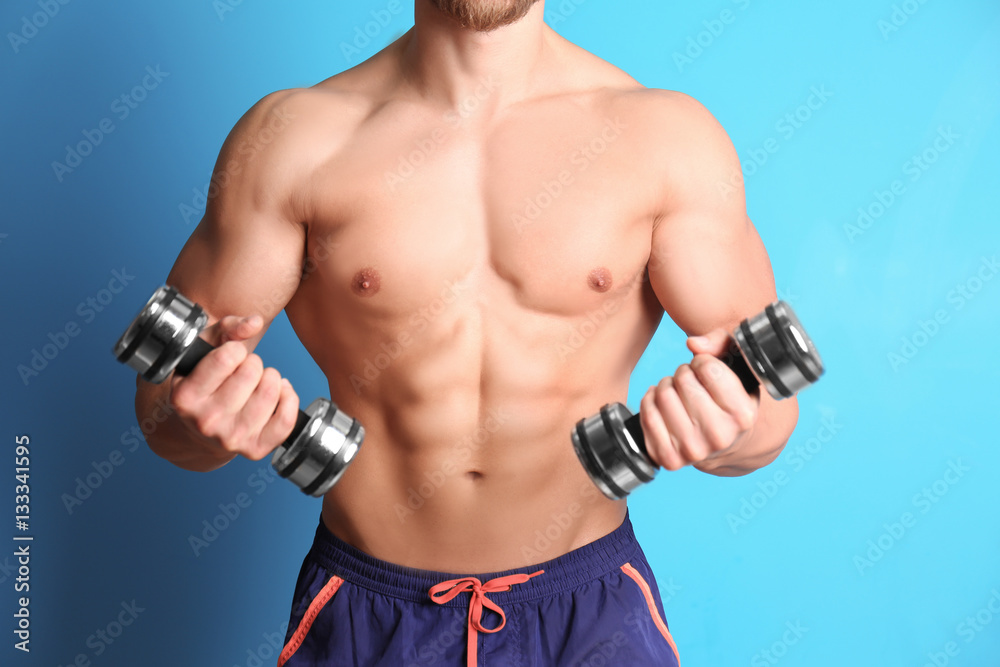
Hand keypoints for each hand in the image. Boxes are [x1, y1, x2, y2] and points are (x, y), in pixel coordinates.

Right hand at [168, 314, 299, 461]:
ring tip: (259, 381)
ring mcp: (231, 438)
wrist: (201, 428)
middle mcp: (206, 422)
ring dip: (271, 378)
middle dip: (254, 363)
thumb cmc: (205, 381)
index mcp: (185, 397)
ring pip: (271, 391)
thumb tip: (254, 323)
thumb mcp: (204, 349)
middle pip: (252, 372)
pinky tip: (279, 392)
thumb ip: (227, 328)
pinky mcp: (254, 450)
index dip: (235, 349)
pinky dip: (289, 398)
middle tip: (245, 370)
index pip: (227, 357)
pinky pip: (287, 419)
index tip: (229, 356)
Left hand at [638, 328, 759, 470]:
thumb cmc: (729, 397)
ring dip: (666, 385)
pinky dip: (650, 401)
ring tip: (678, 392)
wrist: (724, 442)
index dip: (702, 362)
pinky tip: (662, 403)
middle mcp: (720, 437)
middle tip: (690, 381)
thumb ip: (720, 343)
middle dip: (684, 373)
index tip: (706, 369)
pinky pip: (647, 415)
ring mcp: (693, 451)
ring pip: (662, 394)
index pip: (708, 368)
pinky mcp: (669, 459)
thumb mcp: (736, 365)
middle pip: (683, 380)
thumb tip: (693, 344)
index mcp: (743, 415)